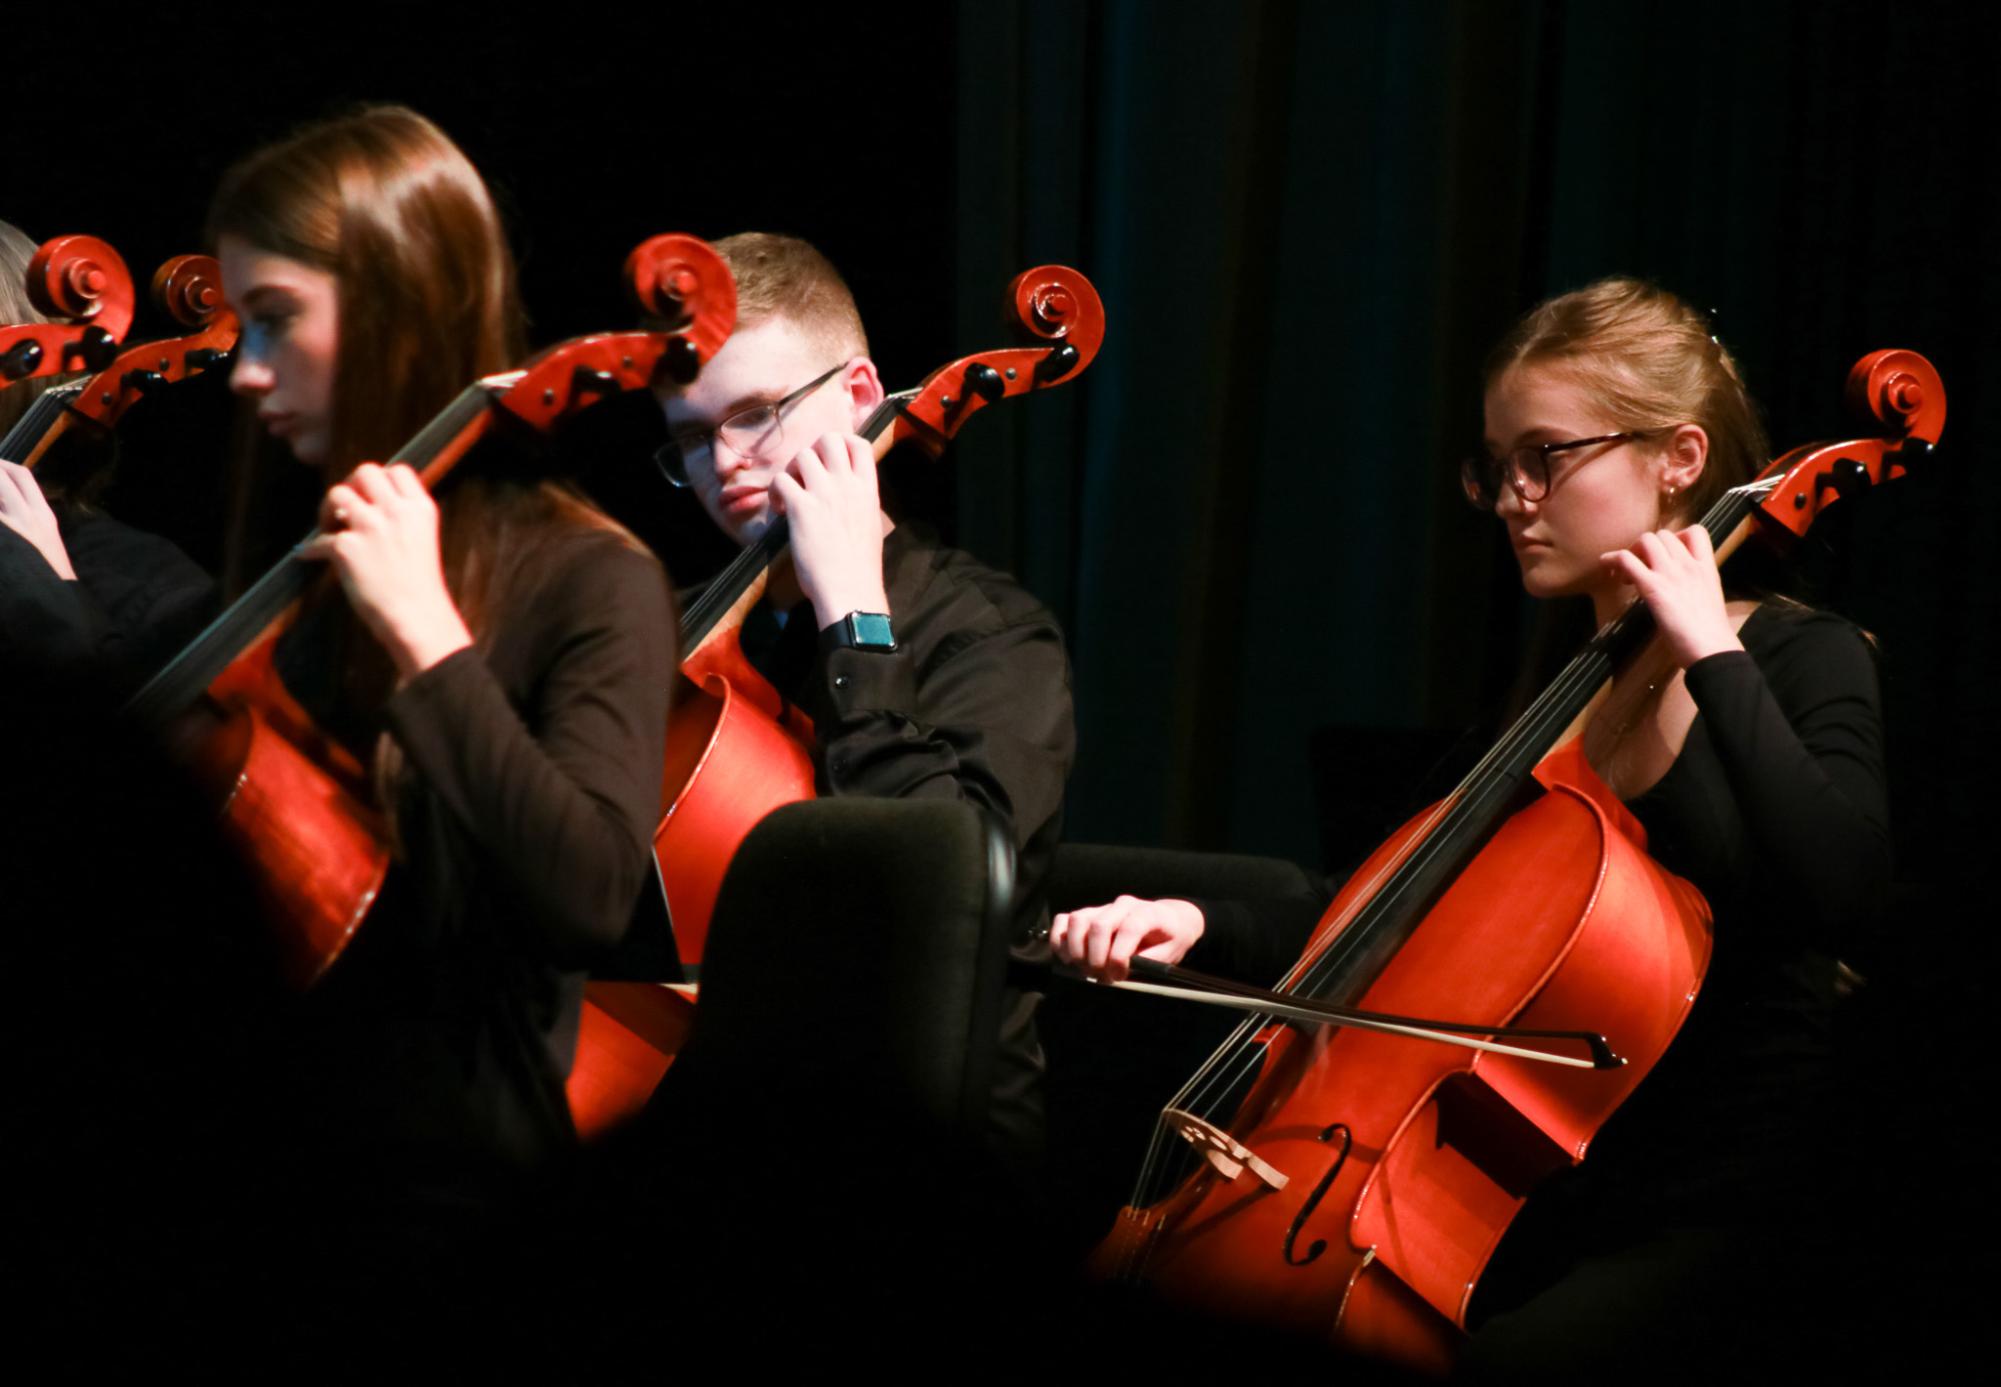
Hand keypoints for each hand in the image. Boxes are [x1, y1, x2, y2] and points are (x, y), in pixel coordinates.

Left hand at [0, 459, 76, 579]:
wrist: (56, 603)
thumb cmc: (53, 576)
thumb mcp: (47, 543)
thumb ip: (31, 524)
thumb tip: (9, 508)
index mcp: (44, 515)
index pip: (23, 476)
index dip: (3, 465)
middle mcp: (29, 516)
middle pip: (4, 476)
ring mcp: (13, 529)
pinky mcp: (5, 544)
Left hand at [299, 462, 470, 680]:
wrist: (417, 618)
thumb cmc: (419, 587)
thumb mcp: (422, 540)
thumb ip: (402, 518)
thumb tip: (363, 505)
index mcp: (421, 509)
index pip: (398, 470)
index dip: (381, 479)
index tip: (371, 496)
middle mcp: (396, 511)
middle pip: (365, 472)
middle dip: (352, 486)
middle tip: (346, 509)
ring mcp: (370, 527)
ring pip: (337, 494)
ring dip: (328, 510)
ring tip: (329, 529)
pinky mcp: (346, 548)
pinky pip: (318, 539)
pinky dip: (312, 549)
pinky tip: (311, 556)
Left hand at [769, 432, 889, 630]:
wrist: (851, 590)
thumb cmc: (861, 568)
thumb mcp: (870, 526)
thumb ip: (859, 503)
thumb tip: (845, 497)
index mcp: (868, 490)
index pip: (859, 444)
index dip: (841, 443)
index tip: (829, 462)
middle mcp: (847, 484)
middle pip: (828, 438)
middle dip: (813, 451)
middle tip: (806, 476)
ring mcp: (824, 493)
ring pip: (802, 455)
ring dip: (791, 471)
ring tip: (791, 495)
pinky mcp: (801, 507)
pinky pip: (780, 480)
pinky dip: (775, 492)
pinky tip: (780, 510)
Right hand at [1049, 896, 1206, 982]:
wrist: (1169, 919)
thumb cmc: (1170, 937)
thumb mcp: (1171, 952)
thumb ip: (1150, 961)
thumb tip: (1126, 970)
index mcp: (1147, 913)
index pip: (1128, 929)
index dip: (1120, 957)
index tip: (1119, 976)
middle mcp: (1122, 905)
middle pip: (1099, 926)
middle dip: (1096, 958)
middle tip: (1102, 977)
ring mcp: (1102, 907)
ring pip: (1077, 920)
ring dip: (1077, 950)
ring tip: (1086, 970)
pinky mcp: (1088, 913)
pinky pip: (1064, 920)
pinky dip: (1060, 940)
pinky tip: (1069, 958)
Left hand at [1600, 525, 1741, 667]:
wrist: (1711, 650)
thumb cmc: (1711, 635)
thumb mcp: (1709, 600)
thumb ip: (1694, 588)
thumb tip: (1679, 592)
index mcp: (1707, 568)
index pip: (1696, 532)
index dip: (1677, 536)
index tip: (1666, 553)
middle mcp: (1689, 565)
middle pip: (1663, 534)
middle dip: (1647, 547)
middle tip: (1640, 568)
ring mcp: (1671, 574)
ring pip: (1645, 540)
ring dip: (1631, 551)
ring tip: (1626, 573)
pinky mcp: (1653, 587)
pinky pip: (1626, 560)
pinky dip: (1612, 559)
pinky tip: (1607, 568)